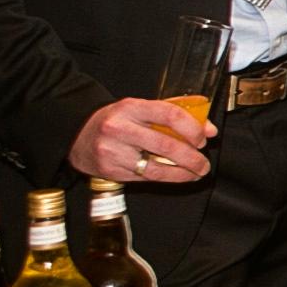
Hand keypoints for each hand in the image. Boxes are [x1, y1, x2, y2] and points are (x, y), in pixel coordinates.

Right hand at [69, 98, 213, 184]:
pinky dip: (165, 178)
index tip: (203, 139)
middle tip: (204, 164)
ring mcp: (113, 151)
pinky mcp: (110, 170)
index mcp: (131, 107)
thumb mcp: (142, 108)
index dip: (192, 129)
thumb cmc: (119, 119)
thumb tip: (209, 130)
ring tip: (196, 173)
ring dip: (182, 174)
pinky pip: (145, 178)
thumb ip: (176, 114)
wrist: (77, 133)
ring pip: (156, 168)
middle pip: (165, 146)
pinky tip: (177, 176)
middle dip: (192, 158)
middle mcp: (120, 128)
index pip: (169, 115)